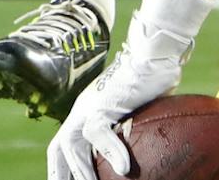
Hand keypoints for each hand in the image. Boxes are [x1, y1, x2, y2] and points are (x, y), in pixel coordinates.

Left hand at [47, 24, 188, 179]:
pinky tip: (124, 169)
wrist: (158, 50)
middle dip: (61, 172)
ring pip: (73, 144)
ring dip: (82, 170)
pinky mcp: (102, 102)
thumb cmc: (157, 77)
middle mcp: (83, 108)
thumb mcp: (143, 110)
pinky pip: (99, 133)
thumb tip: (141, 153)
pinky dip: (110, 152)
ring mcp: (90, 105)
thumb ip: (133, 129)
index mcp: (89, 109)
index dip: (64, 165)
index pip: (66, 142)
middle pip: (61, 147)